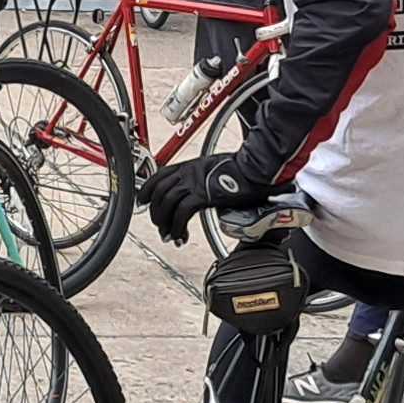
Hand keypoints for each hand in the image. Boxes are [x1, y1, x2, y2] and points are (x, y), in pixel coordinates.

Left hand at [143, 151, 271, 242]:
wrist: (258, 169)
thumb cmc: (244, 171)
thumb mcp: (217, 172)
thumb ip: (205, 181)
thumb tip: (204, 197)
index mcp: (190, 166)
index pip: (159, 175)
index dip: (147, 191)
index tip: (144, 203)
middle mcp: (189, 172)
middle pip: (159, 192)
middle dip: (155, 213)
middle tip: (161, 228)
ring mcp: (195, 183)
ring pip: (166, 203)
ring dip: (164, 223)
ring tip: (170, 236)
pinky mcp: (204, 195)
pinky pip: (181, 214)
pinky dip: (177, 227)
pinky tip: (181, 236)